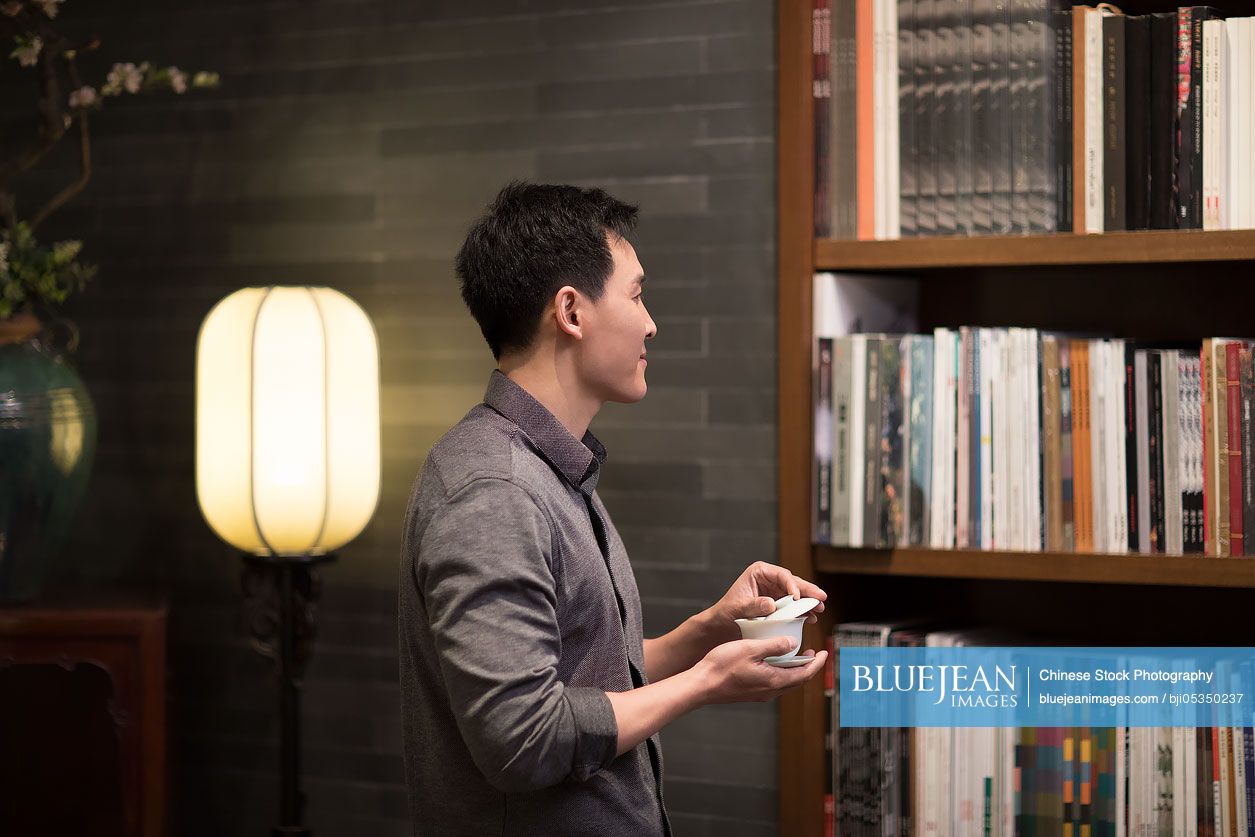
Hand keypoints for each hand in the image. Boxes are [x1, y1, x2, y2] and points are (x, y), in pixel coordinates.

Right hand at [694, 637, 827, 704]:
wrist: (701, 685)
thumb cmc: (722, 666)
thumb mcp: (750, 649)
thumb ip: (774, 645)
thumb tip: (792, 643)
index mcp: (774, 680)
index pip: (804, 673)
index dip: (817, 663)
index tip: (824, 652)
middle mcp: (770, 691)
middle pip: (797, 680)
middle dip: (808, 666)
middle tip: (814, 653)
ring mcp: (760, 694)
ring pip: (786, 682)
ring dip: (794, 669)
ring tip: (796, 654)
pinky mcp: (751, 693)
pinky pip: (774, 683)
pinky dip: (781, 672)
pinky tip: (774, 662)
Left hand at [706, 561, 827, 641]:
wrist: (722, 624)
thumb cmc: (726, 612)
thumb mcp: (738, 608)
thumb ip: (754, 605)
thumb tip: (771, 604)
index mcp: (759, 572)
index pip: (781, 575)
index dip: (792, 585)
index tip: (797, 598)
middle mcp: (769, 578)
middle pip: (793, 582)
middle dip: (808, 590)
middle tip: (821, 598)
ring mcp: (775, 590)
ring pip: (797, 593)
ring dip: (808, 601)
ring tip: (819, 609)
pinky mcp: (778, 603)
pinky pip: (793, 605)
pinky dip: (802, 611)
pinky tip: (810, 617)